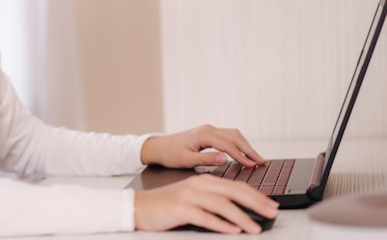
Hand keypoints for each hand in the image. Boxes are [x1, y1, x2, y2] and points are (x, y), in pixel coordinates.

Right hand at [134, 174, 278, 233]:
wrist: (139, 206)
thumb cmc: (167, 206)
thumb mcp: (193, 198)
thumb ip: (214, 201)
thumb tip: (239, 212)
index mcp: (204, 181)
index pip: (236, 186)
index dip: (257, 195)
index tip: (272, 205)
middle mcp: (198, 185)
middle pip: (233, 191)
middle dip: (256, 203)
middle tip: (272, 212)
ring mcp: (189, 196)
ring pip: (222, 204)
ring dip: (241, 217)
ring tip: (255, 228)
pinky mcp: (180, 208)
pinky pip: (205, 217)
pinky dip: (221, 224)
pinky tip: (232, 231)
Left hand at [140, 124, 264, 168]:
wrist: (158, 147)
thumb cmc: (170, 154)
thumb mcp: (186, 160)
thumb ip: (206, 159)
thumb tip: (225, 158)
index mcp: (204, 135)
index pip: (228, 145)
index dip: (242, 156)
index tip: (252, 165)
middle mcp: (208, 129)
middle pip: (234, 137)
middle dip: (249, 149)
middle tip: (261, 162)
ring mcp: (208, 130)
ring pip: (233, 134)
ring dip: (245, 145)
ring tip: (256, 158)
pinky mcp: (208, 133)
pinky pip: (228, 136)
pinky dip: (238, 143)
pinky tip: (243, 152)